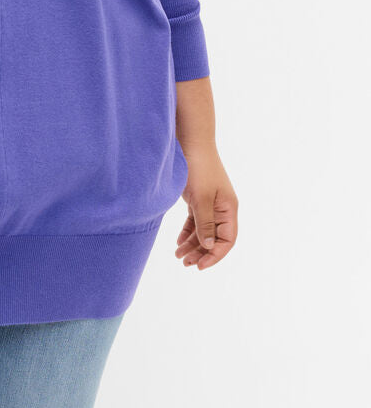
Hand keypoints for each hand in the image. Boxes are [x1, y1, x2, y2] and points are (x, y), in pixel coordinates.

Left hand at [175, 144, 237, 269]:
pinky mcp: (198, 197)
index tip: (200, 265)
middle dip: (201, 252)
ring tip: (178, 256)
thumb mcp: (201, 199)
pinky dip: (188, 231)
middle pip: (214, 238)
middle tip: (185, 263)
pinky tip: (178, 242)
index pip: (227, 240)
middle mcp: (222, 207)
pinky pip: (195, 220)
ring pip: (203, 230)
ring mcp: (210, 202)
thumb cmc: (198, 168)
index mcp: (229, 208)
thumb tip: (210, 248)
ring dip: (192, 244)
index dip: (215, 255)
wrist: (190, 141)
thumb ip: (206, 225)